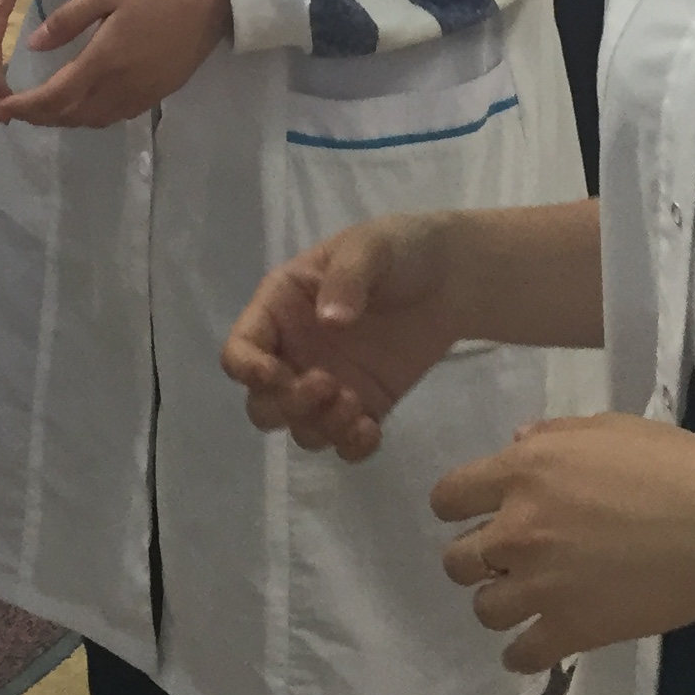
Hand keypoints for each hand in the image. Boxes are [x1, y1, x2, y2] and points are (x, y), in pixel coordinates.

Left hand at [0, 0, 229, 129]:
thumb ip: (69, 19)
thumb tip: (34, 45)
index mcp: (106, 59)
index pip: (55, 97)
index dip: (25, 108)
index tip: (1, 107)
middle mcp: (123, 86)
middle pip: (73, 116)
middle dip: (40, 117)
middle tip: (16, 108)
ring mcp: (145, 92)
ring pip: (95, 119)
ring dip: (66, 118)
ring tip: (44, 106)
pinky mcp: (162, 91)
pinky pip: (117, 114)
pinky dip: (92, 114)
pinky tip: (85, 99)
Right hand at [223, 211, 469, 461]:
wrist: (454, 277)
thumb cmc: (401, 250)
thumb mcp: (370, 247)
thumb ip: (347, 279)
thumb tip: (329, 321)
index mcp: (281, 307)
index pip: (240, 348)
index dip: (248, 369)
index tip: (279, 374)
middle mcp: (295, 351)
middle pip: (263, 403)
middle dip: (288, 405)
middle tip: (328, 385)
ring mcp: (327, 383)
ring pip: (299, 427)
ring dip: (320, 427)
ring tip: (357, 406)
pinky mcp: (363, 405)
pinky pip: (342, 443)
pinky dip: (350, 447)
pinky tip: (372, 430)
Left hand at [434, 414, 694, 673]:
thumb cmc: (673, 466)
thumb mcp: (609, 428)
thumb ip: (553, 434)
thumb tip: (517, 442)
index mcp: (523, 472)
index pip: (448, 496)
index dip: (457, 506)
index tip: (473, 513)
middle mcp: (518, 529)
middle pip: (457, 559)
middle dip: (475, 559)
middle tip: (505, 559)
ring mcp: (542, 585)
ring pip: (484, 609)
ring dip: (499, 602)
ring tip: (525, 599)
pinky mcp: (572, 630)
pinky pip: (521, 655)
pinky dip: (523, 653)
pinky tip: (535, 644)